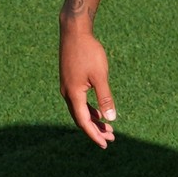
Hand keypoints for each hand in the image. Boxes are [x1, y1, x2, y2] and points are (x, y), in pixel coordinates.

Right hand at [59, 25, 116, 148]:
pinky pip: (79, 102)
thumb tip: (111, 119)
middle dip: (94, 130)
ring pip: (79, 111)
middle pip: (80, 119)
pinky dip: (89, 109)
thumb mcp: (100, 76)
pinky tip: (98, 112)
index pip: (84, 122)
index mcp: (73, 95)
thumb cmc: (88, 52)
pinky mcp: (70, 81)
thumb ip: (105, 98)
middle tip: (110, 138)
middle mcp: (67, 94)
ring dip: (93, 120)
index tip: (105, 144)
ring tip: (107, 128)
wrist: (74, 32)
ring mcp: (67, 87)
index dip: (94, 135)